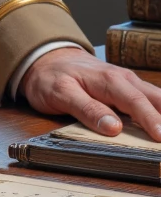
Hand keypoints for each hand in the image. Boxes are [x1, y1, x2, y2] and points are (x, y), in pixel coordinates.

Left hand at [21, 46, 160, 139]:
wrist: (47, 58)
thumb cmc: (52, 76)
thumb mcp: (60, 93)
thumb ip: (86, 109)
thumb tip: (113, 128)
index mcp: (108, 80)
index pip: (135, 101)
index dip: (150, 120)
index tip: (160, 138)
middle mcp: (123, 79)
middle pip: (153, 99)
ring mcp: (127, 83)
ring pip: (155, 97)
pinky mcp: (127, 88)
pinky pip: (149, 99)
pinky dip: (159, 110)